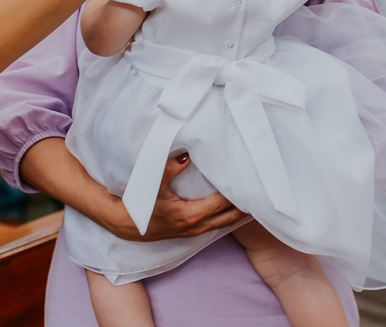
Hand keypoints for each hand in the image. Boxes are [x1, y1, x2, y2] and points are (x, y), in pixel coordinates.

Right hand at [96, 153, 246, 241]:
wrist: (123, 223)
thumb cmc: (139, 203)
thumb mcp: (152, 183)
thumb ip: (171, 167)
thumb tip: (188, 154)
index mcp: (190, 215)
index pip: (222, 203)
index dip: (237, 192)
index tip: (250, 178)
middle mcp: (195, 226)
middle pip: (230, 217)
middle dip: (246, 204)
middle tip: (262, 189)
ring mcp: (193, 231)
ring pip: (224, 222)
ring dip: (239, 211)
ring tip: (256, 197)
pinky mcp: (189, 231)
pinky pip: (216, 223)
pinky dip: (228, 215)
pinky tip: (236, 205)